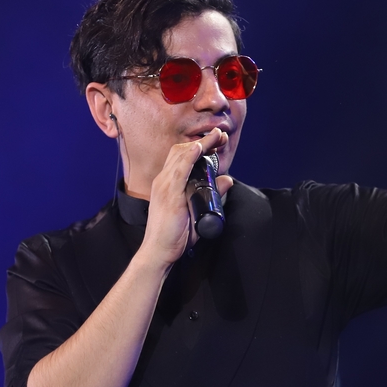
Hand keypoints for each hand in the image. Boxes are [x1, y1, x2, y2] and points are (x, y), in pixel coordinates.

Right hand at [137, 129, 232, 268]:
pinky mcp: (169, 195)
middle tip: (221, 135)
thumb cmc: (174, 235)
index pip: (181, 156)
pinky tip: (200, 148)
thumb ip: (212, 195)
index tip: (215, 141)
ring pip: (181, 156)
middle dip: (203, 141)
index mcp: (167, 184)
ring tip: (217, 136)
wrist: (158, 251)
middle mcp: (163, 181)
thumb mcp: (196, 210)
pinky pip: (180, 170)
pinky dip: (190, 157)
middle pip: (181, 151)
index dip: (198, 145)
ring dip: (201, 144)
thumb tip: (227, 179)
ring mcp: (165, 187)